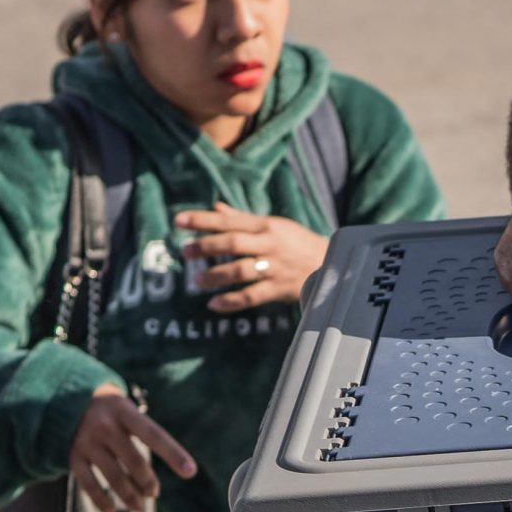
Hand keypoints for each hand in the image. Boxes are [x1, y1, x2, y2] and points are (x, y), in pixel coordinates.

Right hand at [69, 384, 195, 511]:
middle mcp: (105, 426)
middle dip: (148, 481)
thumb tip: (157, 480)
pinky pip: (88, 484)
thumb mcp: (130, 414)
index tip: (190, 472)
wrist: (69, 400)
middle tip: (154, 493)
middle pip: (134, 460)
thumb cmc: (114, 415)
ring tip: (139, 506)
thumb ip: (147, 438)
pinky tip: (112, 511)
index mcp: (125, 412)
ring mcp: (87, 442)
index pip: (154, 435)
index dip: (173, 454)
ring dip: (130, 495)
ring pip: (114, 476)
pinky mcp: (74, 457)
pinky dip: (100, 500)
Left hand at [175, 201, 328, 310]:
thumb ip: (243, 218)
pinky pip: (252, 296)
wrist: (333, 266)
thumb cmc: (298, 243)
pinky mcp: (279, 288)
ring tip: (196, 282)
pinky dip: (231, 302)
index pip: (229, 220)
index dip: (202, 219)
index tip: (178, 221)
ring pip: (240, 270)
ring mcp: (275, 267)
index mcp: (267, 226)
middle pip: (233, 242)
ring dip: (215, 276)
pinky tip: (213, 305)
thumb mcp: (274, 226)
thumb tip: (216, 207)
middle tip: (185, 251)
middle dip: (206, 246)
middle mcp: (270, 244)